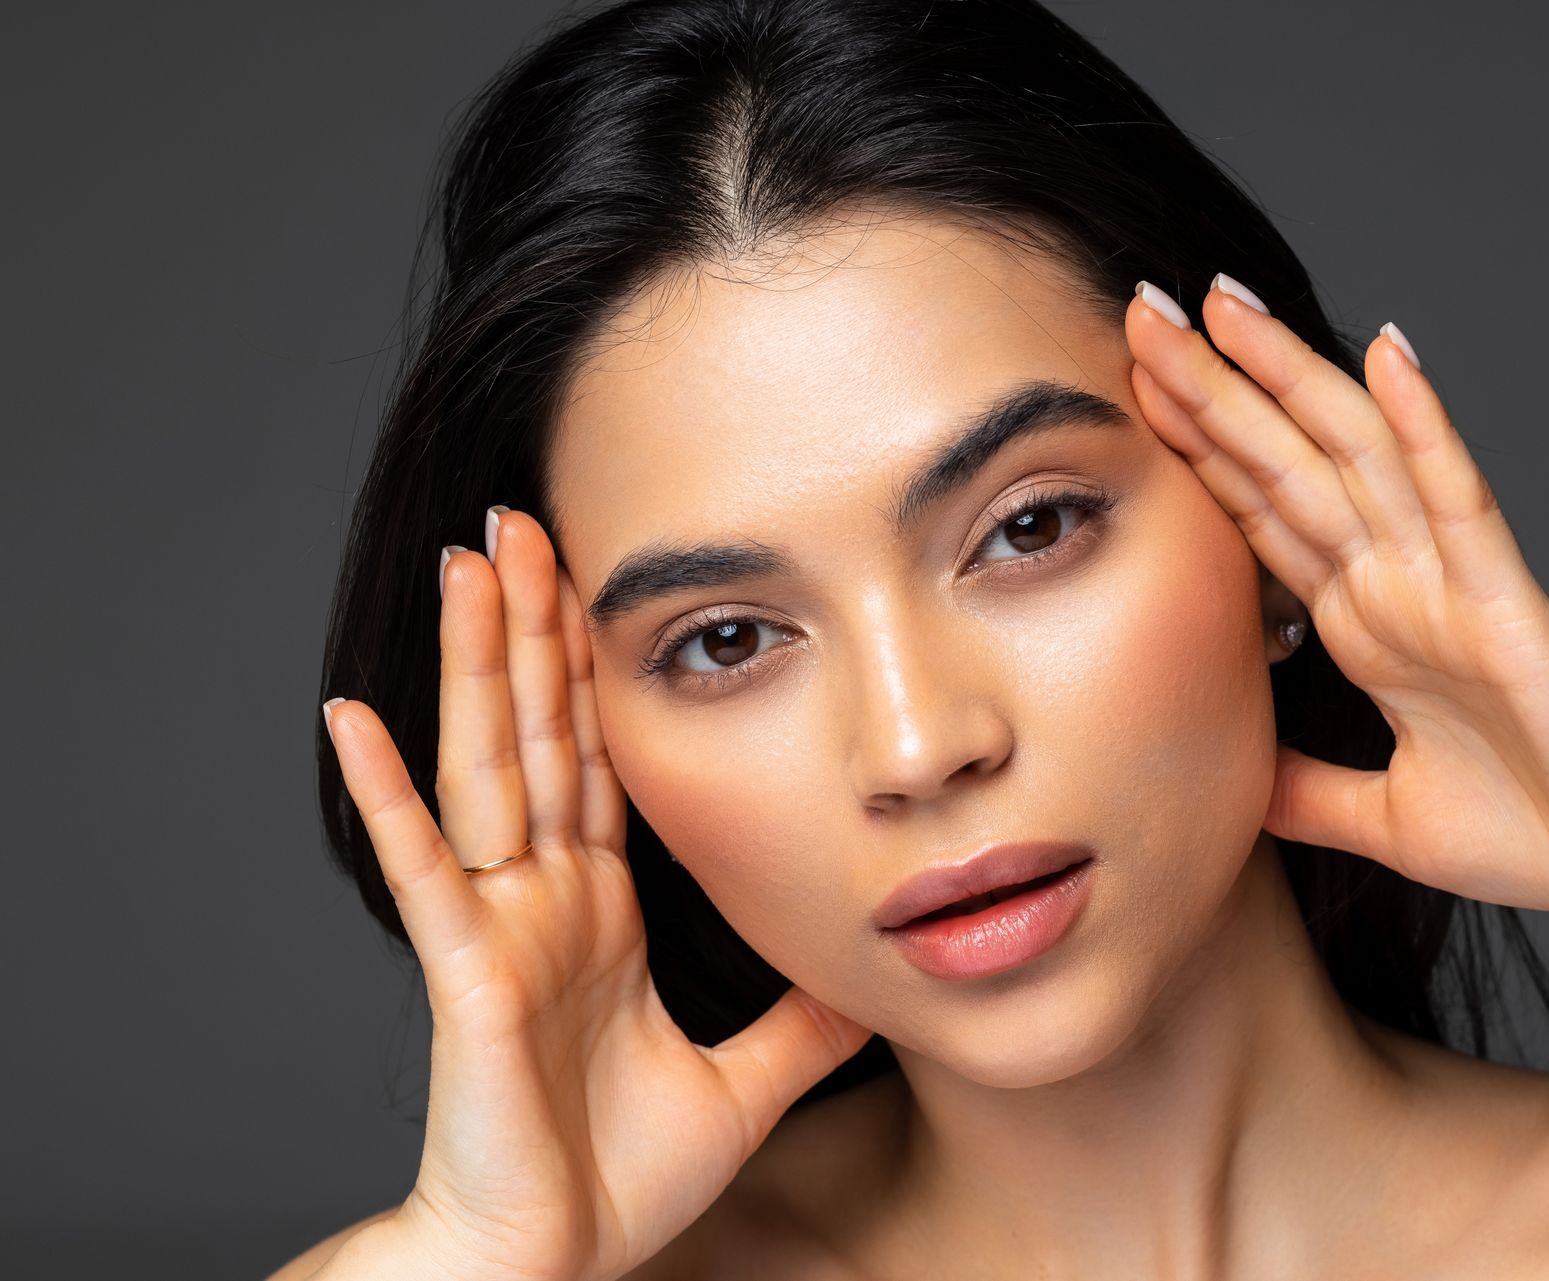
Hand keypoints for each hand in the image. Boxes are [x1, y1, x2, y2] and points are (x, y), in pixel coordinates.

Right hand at [320, 508, 872, 1280]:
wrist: (549, 1264)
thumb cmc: (616, 1180)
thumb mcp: (745, 1079)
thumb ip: (802, 1023)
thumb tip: (873, 978)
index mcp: (599, 908)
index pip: (597, 758)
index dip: (593, 670)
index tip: (591, 582)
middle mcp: (543, 897)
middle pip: (539, 733)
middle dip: (533, 628)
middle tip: (524, 521)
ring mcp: (499, 924)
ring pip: (488, 768)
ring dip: (474, 666)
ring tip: (466, 567)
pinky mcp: (467, 972)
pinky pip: (427, 869)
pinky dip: (388, 794)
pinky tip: (354, 718)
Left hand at [1124, 281, 1548, 910]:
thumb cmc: (1543, 831)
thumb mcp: (1384, 818)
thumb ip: (1309, 792)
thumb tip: (1236, 786)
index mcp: (1365, 624)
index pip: (1260, 513)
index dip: (1197, 448)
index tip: (1134, 384)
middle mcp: (1397, 583)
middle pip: (1288, 461)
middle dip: (1214, 386)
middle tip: (1144, 308)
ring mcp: (1448, 583)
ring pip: (1356, 455)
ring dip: (1292, 376)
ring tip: (1227, 306)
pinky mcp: (1504, 602)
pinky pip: (1457, 498)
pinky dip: (1423, 426)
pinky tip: (1388, 358)